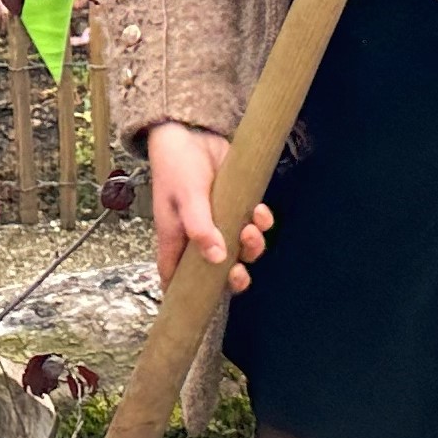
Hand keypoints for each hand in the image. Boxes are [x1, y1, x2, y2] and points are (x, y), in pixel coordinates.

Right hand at [144, 121, 272, 294]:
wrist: (193, 130)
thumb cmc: (177, 166)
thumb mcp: (185, 198)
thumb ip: (200, 228)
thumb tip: (217, 259)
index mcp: (176, 240)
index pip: (176, 279)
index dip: (187, 296)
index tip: (200, 306)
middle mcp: (198, 237)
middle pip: (217, 272)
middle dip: (233, 277)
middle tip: (240, 272)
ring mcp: (220, 223)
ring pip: (241, 250)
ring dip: (252, 246)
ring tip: (252, 229)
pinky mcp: (238, 207)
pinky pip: (254, 226)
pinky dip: (261, 223)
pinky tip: (259, 210)